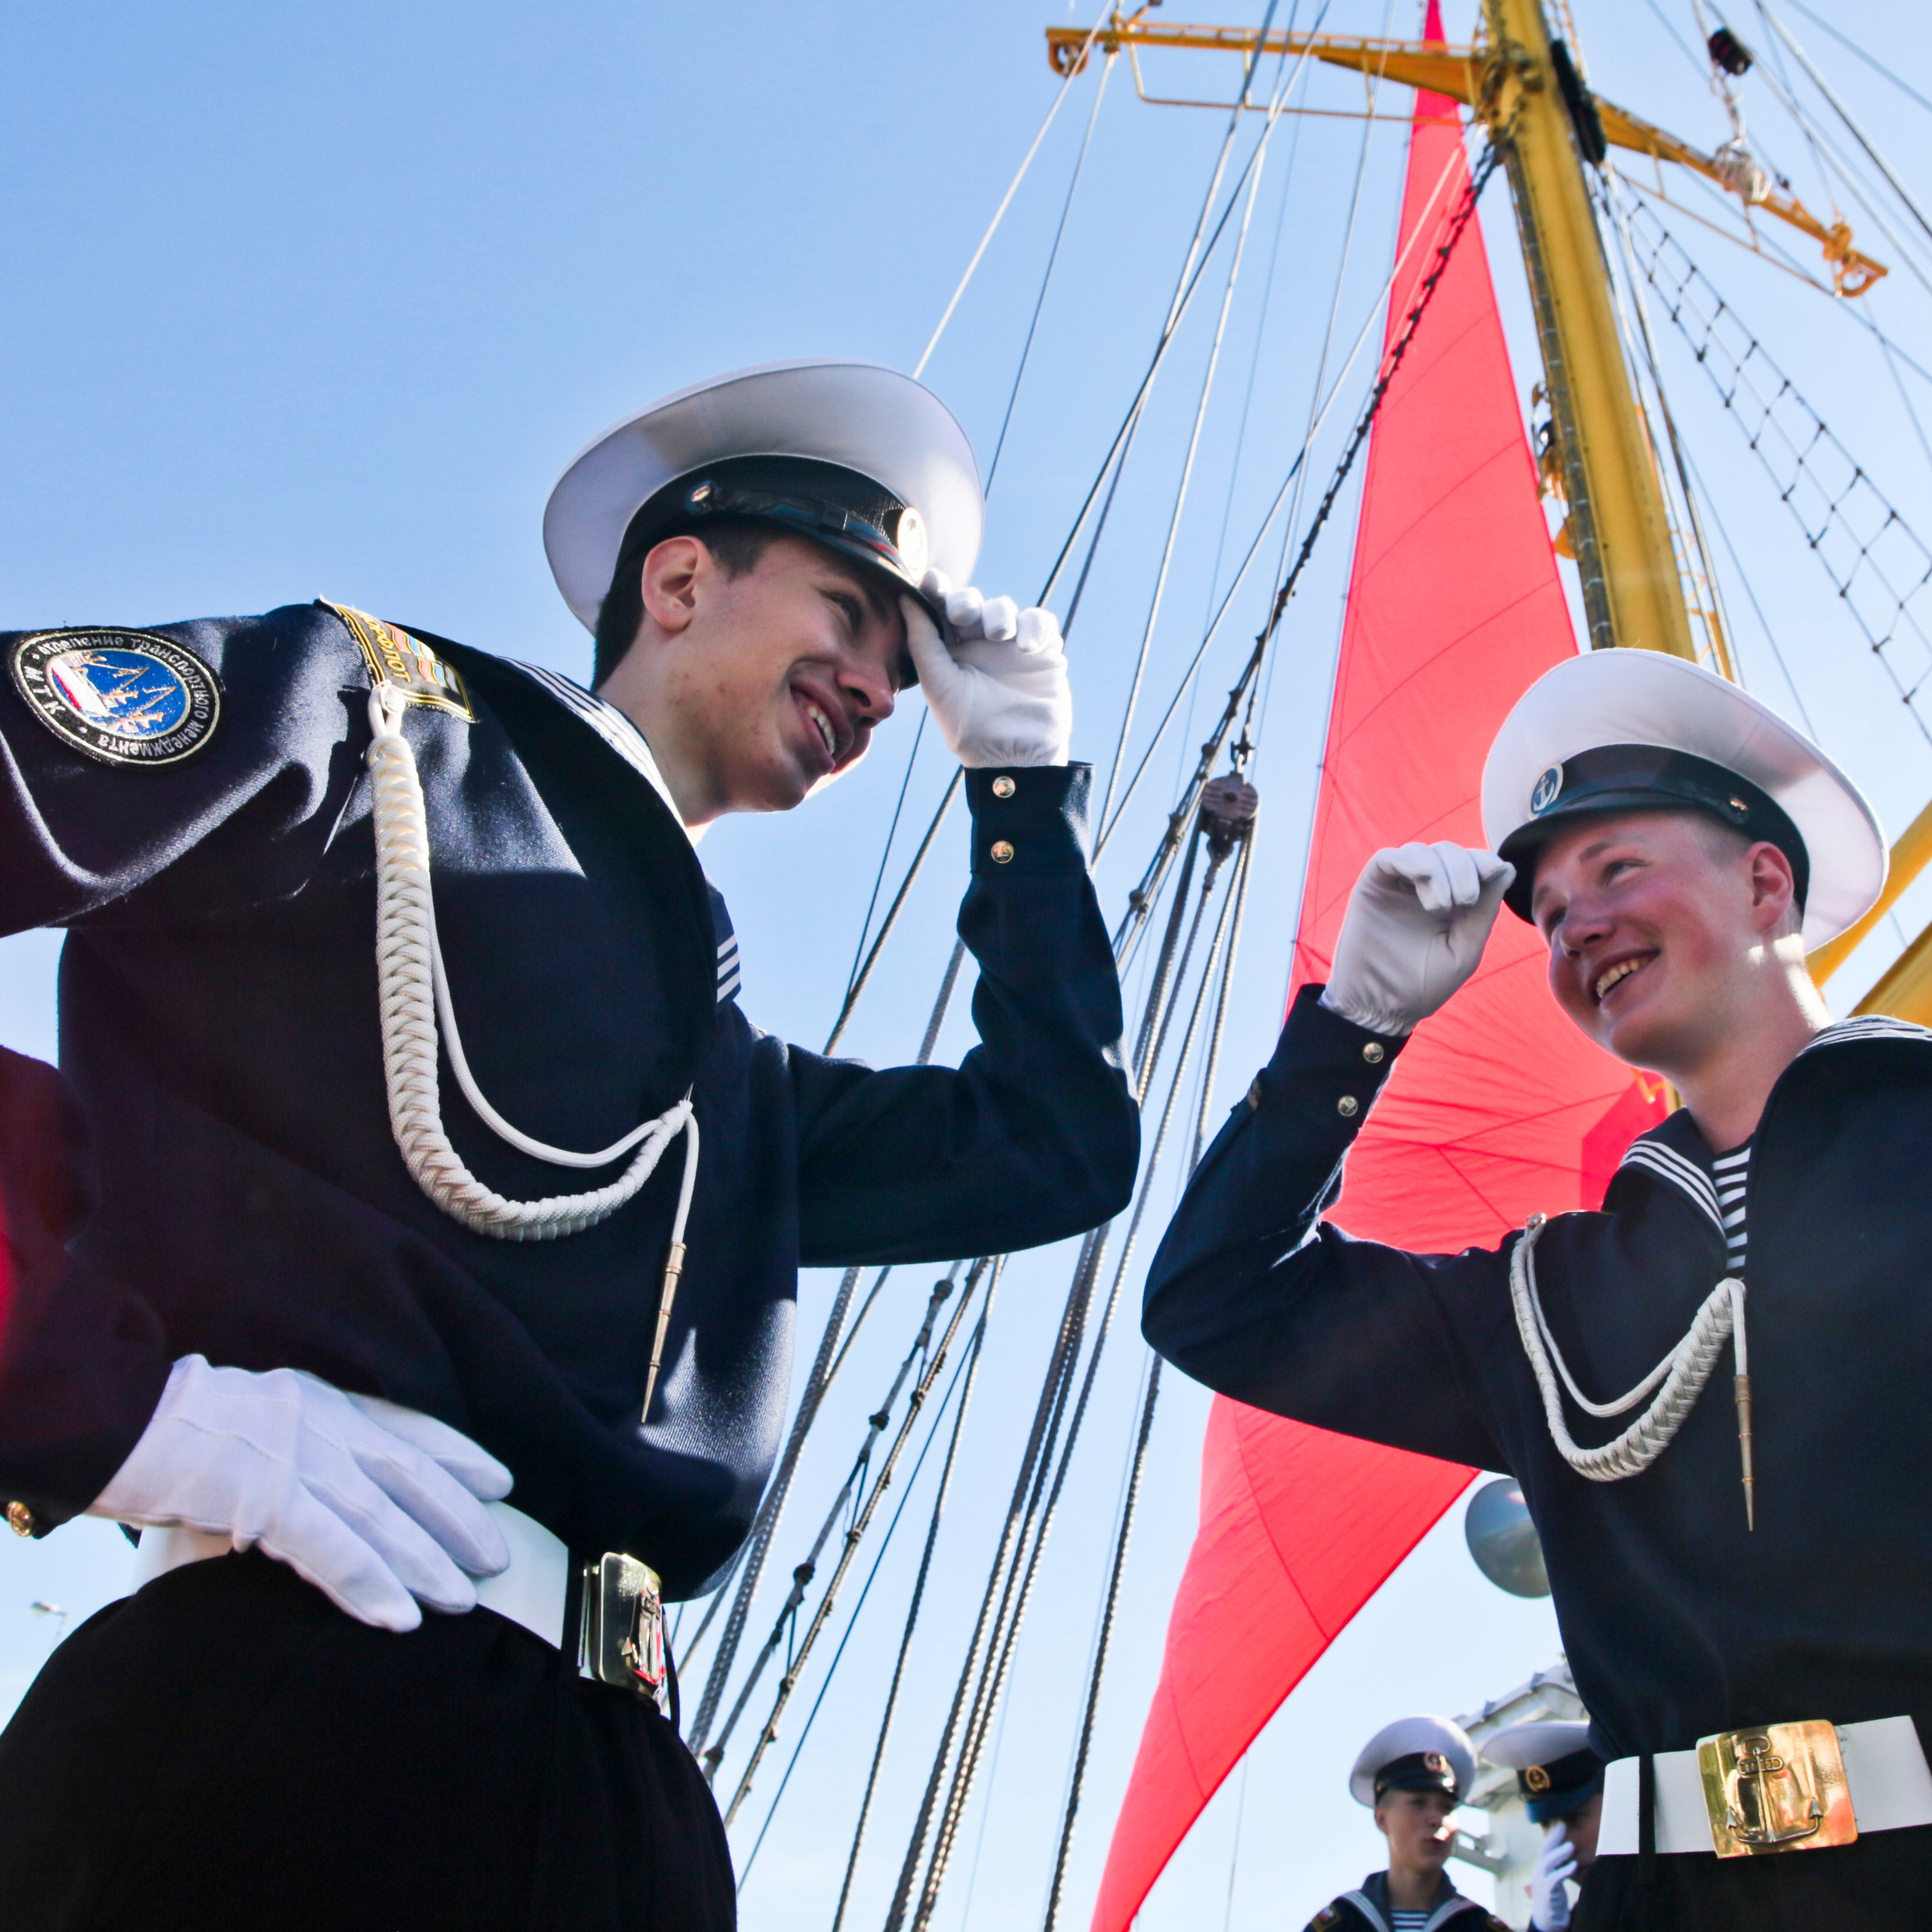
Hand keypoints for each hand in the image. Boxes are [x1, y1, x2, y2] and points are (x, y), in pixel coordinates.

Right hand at [89, 1354, 512, 1632]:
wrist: (107, 1416)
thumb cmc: (165, 1427)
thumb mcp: (251, 1418)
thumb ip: (295, 1443)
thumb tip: (326, 1486)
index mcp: (319, 1399)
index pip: (406, 1425)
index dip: (456, 1455)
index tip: (500, 1482)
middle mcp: (320, 1423)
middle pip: (410, 1474)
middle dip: (459, 1518)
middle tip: (498, 1557)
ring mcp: (297, 1458)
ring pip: (382, 1517)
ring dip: (426, 1562)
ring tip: (464, 1600)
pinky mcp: (265, 1499)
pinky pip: (332, 1549)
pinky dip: (370, 1584)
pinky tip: (399, 1618)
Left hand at [905, 574, 1070, 768]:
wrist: (1013, 755)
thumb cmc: (968, 726)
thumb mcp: (937, 682)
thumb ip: (922, 640)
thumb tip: (904, 598)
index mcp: (949, 650)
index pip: (941, 610)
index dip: (937, 589)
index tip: (932, 580)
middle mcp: (978, 645)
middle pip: (972, 602)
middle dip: (967, 601)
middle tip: (965, 616)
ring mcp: (1011, 647)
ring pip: (1005, 607)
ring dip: (1001, 614)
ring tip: (1001, 636)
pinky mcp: (1042, 652)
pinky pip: (1040, 621)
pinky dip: (1034, 626)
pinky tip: (1027, 646)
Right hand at [1320, 842, 1513, 1036]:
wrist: (1378, 1007)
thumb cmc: (1423, 985)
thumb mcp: (1465, 949)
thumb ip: (1484, 911)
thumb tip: (1506, 868)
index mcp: (1452, 902)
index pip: (1473, 863)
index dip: (1486, 861)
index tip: (1493, 874)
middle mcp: (1425, 889)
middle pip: (1451, 852)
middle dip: (1465, 869)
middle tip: (1464, 901)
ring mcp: (1398, 886)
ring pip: (1425, 851)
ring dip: (1442, 871)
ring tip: (1440, 905)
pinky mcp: (1372, 886)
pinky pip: (1390, 857)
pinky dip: (1411, 860)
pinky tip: (1423, 878)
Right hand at [1529, 1822, 1576, 1929]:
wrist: (1546, 1919)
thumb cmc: (1552, 1897)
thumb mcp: (1554, 1878)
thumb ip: (1558, 1866)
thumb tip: (1567, 1850)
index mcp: (1541, 1867)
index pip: (1546, 1847)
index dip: (1553, 1835)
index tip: (1561, 1822)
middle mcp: (1539, 1871)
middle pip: (1545, 1850)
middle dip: (1553, 1838)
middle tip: (1563, 1825)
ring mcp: (1541, 1881)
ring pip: (1548, 1863)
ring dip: (1559, 1853)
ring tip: (1570, 1846)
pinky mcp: (1547, 1892)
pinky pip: (1555, 1879)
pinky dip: (1564, 1871)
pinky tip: (1573, 1865)